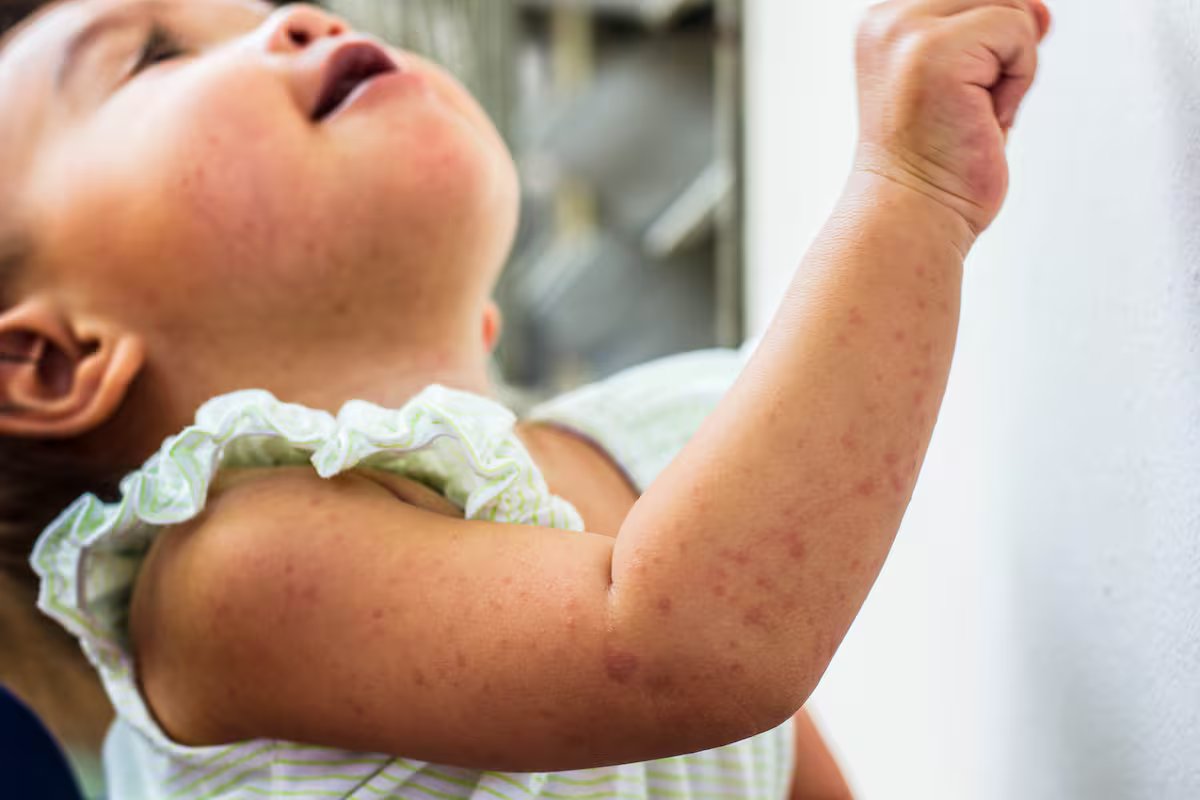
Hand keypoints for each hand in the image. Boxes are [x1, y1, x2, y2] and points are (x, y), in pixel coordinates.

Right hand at [854, 0, 1050, 234]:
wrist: (914, 214)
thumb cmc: (938, 163)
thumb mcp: (971, 81)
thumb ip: (997, 34)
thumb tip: (1041, 9)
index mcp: (883, 21)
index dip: (994, 37)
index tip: (966, 90)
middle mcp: (887, 18)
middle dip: (1004, 51)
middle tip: (967, 107)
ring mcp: (905, 31)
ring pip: (1011, 7)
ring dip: (1011, 66)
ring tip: (971, 111)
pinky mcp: (933, 50)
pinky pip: (1018, 32)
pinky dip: (1016, 82)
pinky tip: (981, 117)